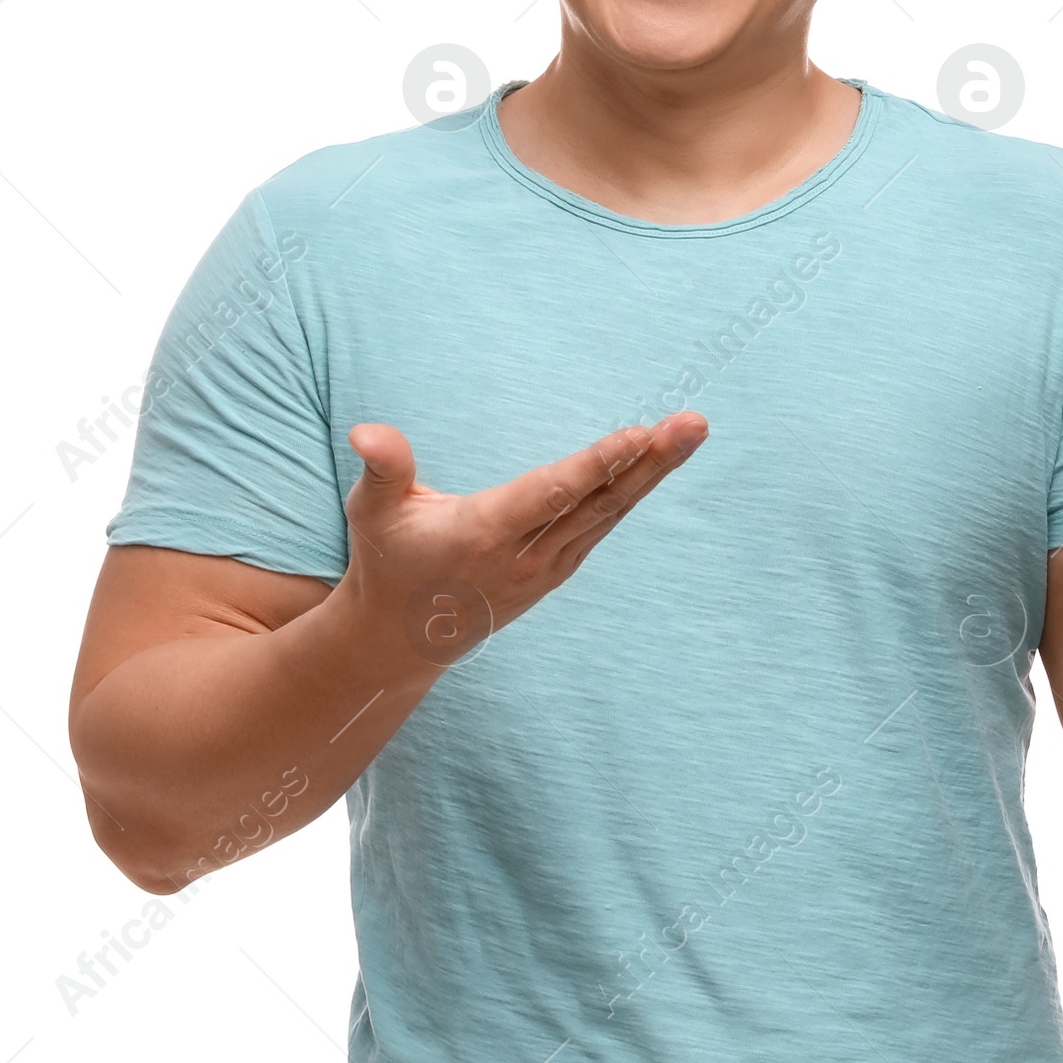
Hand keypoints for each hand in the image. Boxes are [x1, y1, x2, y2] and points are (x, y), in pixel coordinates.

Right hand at [333, 413, 708, 670]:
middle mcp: (526, 555)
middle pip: (601, 502)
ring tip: (691, 430)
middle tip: (695, 424)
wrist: (402, 638)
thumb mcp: (373, 512)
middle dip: (652, 462)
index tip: (641, 433)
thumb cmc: (387, 560)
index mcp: (486, 534)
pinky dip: (633, 491)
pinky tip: (659, 461)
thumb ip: (383, 468)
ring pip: (610, 514)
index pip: (553, 493)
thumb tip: (367, 430)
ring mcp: (548, 568)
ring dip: (654, 472)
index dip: (599, 464)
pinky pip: (602, 525)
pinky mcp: (557, 570)